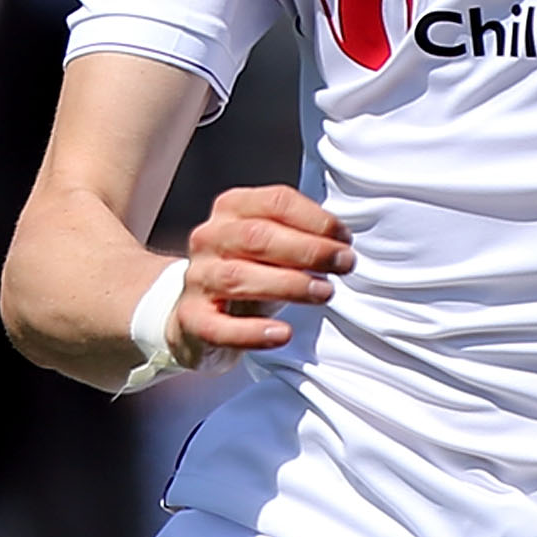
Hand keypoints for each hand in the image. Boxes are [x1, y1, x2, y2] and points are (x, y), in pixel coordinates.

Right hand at [172, 185, 352, 364]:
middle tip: (344, 264)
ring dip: (289, 284)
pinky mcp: (192, 318)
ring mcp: (198, 278)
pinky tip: (282, 334)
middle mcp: (210, 237)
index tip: (344, 239)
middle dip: (309, 250)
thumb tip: (342, 246)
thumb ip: (302, 236)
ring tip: (324, 293)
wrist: (196, 311)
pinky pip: (219, 327)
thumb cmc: (250, 270)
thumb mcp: (273, 244)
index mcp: (232, 208)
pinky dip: (252, 332)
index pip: (276, 202)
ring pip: (240, 277)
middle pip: (258, 237)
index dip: (316, 219)